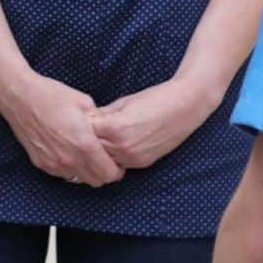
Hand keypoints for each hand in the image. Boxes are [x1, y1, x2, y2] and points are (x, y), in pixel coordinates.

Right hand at [0, 69, 124, 187]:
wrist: (20, 96)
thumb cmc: (52, 95)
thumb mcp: (84, 102)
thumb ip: (100, 122)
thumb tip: (108, 131)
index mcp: (83, 144)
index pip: (109, 173)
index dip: (117, 169)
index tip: (117, 160)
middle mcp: (69, 159)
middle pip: (96, 181)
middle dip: (104, 172)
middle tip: (103, 158)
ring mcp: (53, 164)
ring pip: (78, 179)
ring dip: (86, 171)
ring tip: (84, 154)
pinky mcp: (41, 164)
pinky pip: (62, 174)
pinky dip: (69, 167)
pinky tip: (67, 151)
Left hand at [91, 77, 222, 170]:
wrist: (185, 107)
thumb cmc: (155, 99)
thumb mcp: (124, 103)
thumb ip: (104, 114)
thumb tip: (85, 119)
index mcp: (116, 127)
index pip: (86, 132)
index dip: (81, 124)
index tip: (77, 119)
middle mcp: (123, 146)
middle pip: (93, 148)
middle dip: (88, 139)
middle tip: (84, 130)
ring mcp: (133, 158)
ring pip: (105, 159)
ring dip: (100, 150)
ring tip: (99, 137)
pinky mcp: (142, 163)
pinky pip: (120, 163)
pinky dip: (114, 155)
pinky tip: (114, 144)